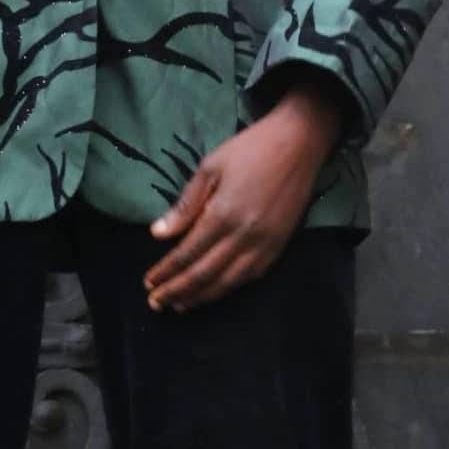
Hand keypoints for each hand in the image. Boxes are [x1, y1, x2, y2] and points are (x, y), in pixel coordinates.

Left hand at [142, 72, 348, 312]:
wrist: (299, 143)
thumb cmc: (250, 149)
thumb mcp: (210, 167)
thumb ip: (185, 205)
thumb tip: (158, 234)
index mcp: (223, 214)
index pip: (187, 254)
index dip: (166, 272)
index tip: (148, 283)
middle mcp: (244, 236)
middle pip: (204, 274)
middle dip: (178, 291)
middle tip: (156, 302)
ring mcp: (265, 244)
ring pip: (228, 282)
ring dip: (202, 296)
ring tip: (180, 305)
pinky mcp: (280, 246)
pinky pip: (251, 276)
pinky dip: (229, 288)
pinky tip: (215, 292)